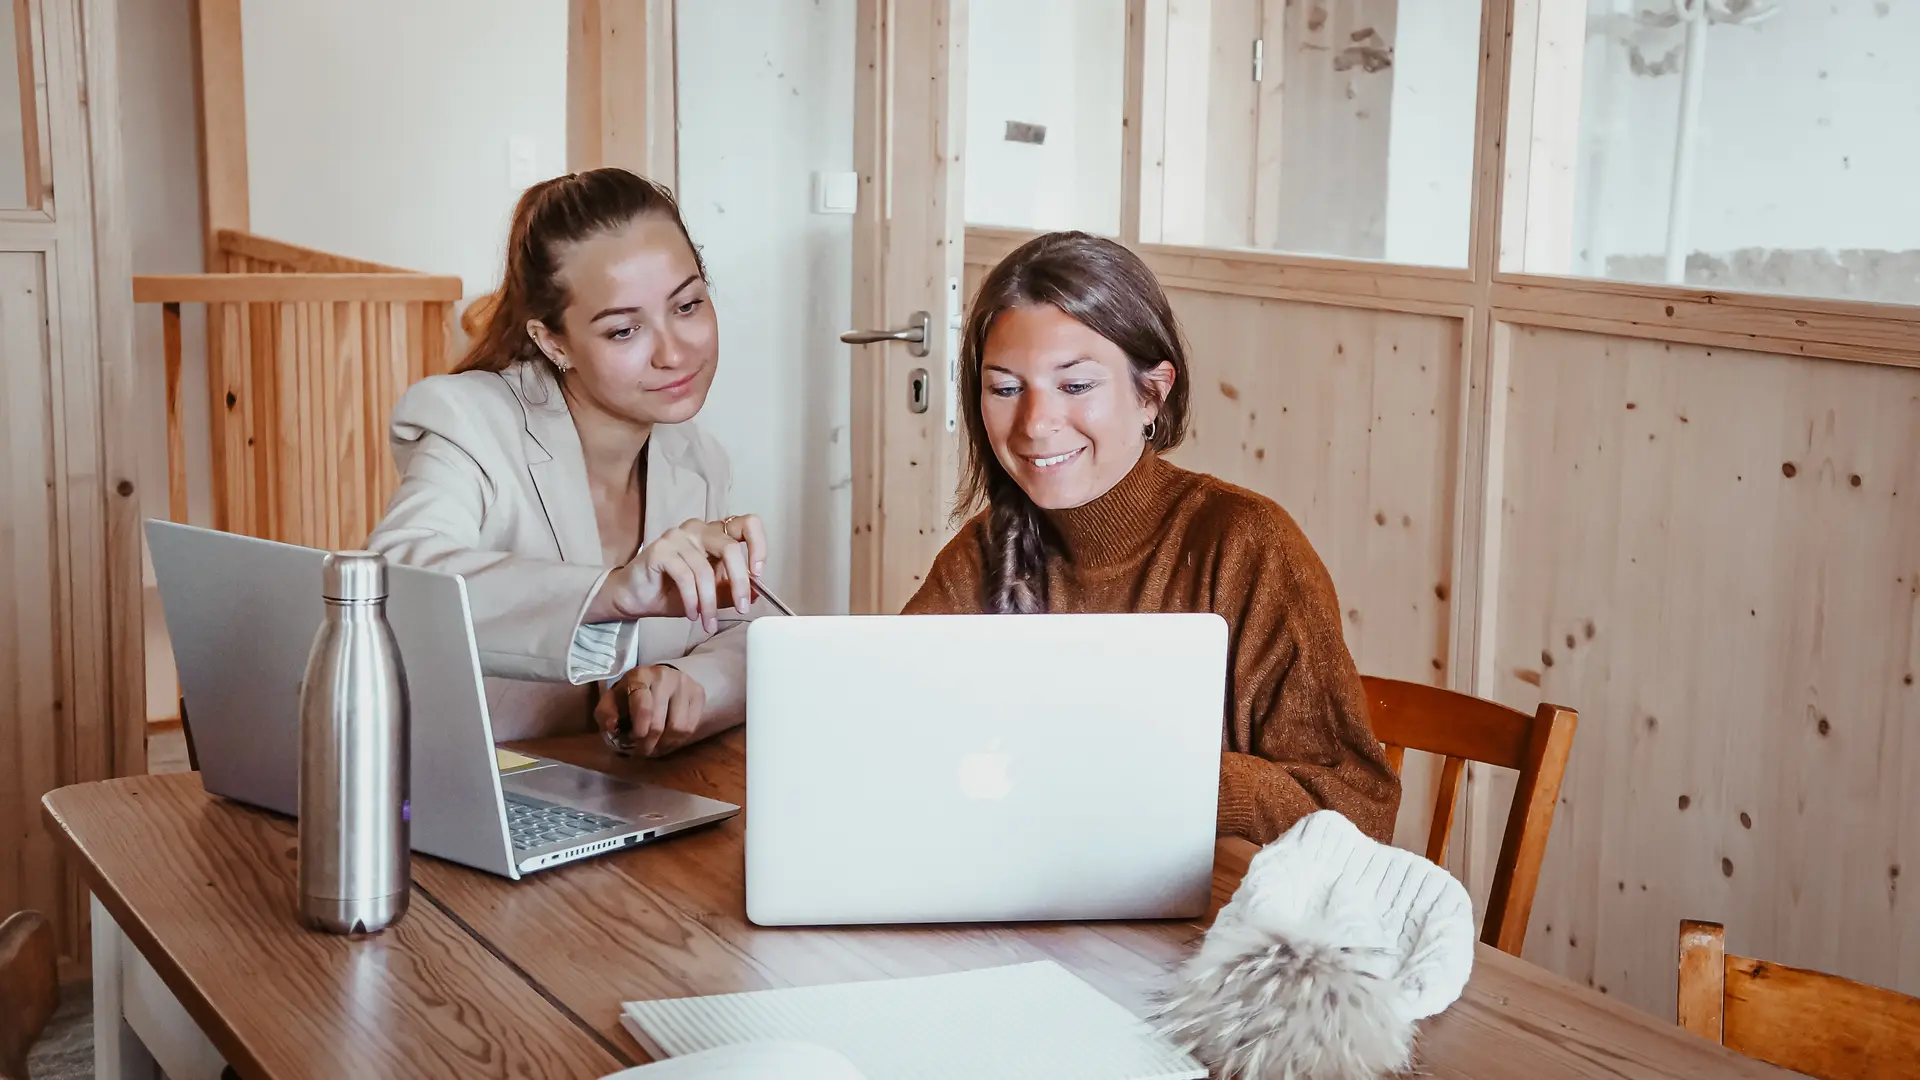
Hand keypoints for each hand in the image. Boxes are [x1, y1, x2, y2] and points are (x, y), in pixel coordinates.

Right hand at [588, 514, 767, 632]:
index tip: (758, 573)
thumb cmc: (672, 591)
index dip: (759, 545)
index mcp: (715, 533)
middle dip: (739, 583)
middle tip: (742, 607)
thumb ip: (731, 590)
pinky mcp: (660, 550)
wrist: (636, 597)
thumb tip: (757, 594)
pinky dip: (692, 600)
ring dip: (710, 603)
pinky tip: (692, 614)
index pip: (747, 524)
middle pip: (730, 548)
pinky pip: (685, 576)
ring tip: (708, 622)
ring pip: (705, 570)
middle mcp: (698, 529)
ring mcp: (678, 537)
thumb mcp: (711, 593)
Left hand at [596, 665, 705, 757]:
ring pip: (679, 727)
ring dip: (665, 744)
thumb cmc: (632, 693)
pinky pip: (691, 726)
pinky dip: (678, 740)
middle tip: (643, 751)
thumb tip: (612, 726)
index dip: (639, 731)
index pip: (643, 708)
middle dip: (649, 744)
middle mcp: (664, 676)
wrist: (659, 678)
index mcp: (639, 676)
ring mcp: (684, 684)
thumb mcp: (612, 700)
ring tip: (656, 747)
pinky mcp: (698, 693)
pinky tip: (668, 739)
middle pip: (660, 723)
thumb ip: (606, 713)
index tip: (634, 743)